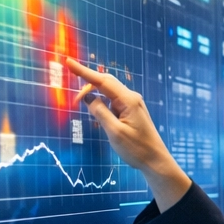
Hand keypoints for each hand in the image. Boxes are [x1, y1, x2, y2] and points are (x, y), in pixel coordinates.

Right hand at [64, 60, 190, 209]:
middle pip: (105, 82)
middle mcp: (131, 98)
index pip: (102, 81)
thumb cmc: (137, 149)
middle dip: (87, 85)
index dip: (83, 71)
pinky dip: (101, 102)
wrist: (155, 161)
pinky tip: (96, 111)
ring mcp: (132, 104)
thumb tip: (89, 98)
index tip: (68, 62)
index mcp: (128, 100)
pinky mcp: (130, 111)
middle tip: (73, 99)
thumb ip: (100, 113)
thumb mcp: (114, 132)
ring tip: (80, 104)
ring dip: (94, 94)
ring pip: (108, 91)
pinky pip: (112, 101)